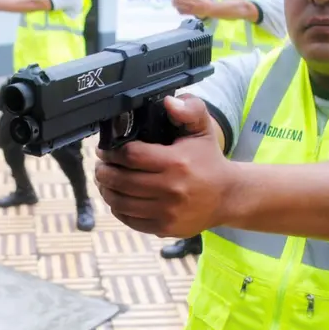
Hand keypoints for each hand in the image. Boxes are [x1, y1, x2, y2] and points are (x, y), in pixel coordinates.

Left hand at [94, 94, 230, 237]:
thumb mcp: (203, 130)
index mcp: (177, 162)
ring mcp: (167, 212)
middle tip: (101, 166)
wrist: (228, 196)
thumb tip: (169, 101)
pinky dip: (118, 209)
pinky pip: (130, 220)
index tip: (104, 150)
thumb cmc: (209, 160)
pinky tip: (118, 199)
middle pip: (121, 181)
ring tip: (105, 182)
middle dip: (104, 172)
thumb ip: (190, 110)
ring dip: (106, 191)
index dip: (112, 152)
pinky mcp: (165, 228)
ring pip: (121, 202)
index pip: (131, 156)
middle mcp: (171, 189)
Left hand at [172, 0, 210, 17]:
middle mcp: (190, 2)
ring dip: (175, 4)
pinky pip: (182, 12)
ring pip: (179, 6)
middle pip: (178, 0)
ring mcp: (190, 8)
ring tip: (174, 3)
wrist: (208, 8)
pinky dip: (178, 10)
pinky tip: (178, 8)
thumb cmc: (203, 0)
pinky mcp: (190, 13)